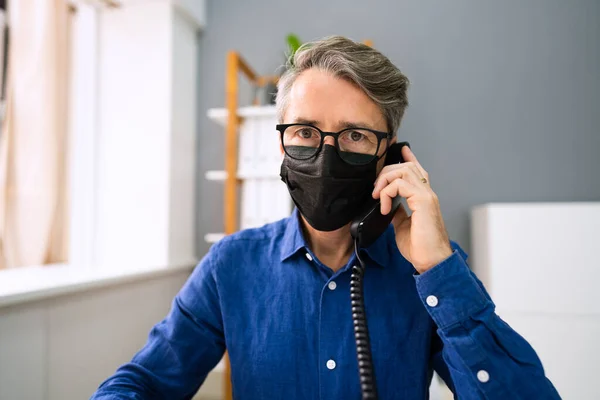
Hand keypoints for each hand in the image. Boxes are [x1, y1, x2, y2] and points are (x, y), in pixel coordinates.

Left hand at [372, 146, 452, 272]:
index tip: (398, 149)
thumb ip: (397, 211)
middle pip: (407, 167)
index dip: (407, 158)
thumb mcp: (402, 226)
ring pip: (404, 171)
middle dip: (386, 172)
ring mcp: (427, 195)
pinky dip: (387, 193)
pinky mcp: (424, 201)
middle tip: (375, 190)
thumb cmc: (420, 247)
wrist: (431, 261)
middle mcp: (427, 193)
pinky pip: (401, 184)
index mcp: (423, 198)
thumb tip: (387, 205)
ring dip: (385, 181)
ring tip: (377, 197)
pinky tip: (384, 207)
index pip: (416, 170)